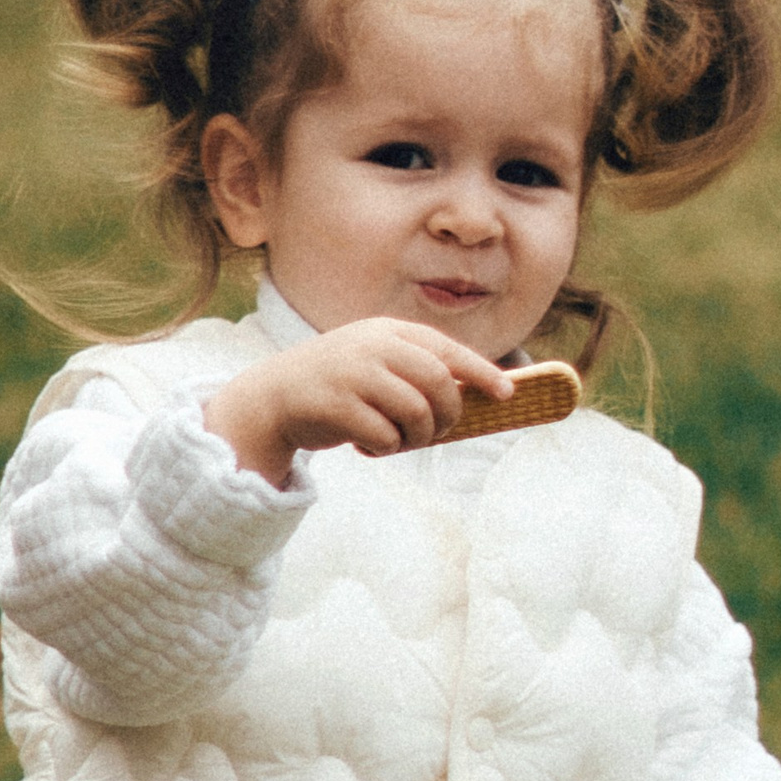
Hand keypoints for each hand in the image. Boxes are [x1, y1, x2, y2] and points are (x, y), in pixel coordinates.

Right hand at [203, 320, 512, 486]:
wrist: (273, 398)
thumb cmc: (339, 385)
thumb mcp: (377, 363)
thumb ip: (417, 371)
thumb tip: (480, 395)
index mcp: (388, 331)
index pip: (447, 350)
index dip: (482, 372)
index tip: (507, 393)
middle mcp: (373, 347)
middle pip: (439, 383)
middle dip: (448, 415)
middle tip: (436, 432)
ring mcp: (353, 374)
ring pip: (416, 412)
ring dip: (417, 437)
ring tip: (399, 440)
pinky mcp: (336, 406)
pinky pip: (385, 436)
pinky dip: (386, 449)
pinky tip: (368, 446)